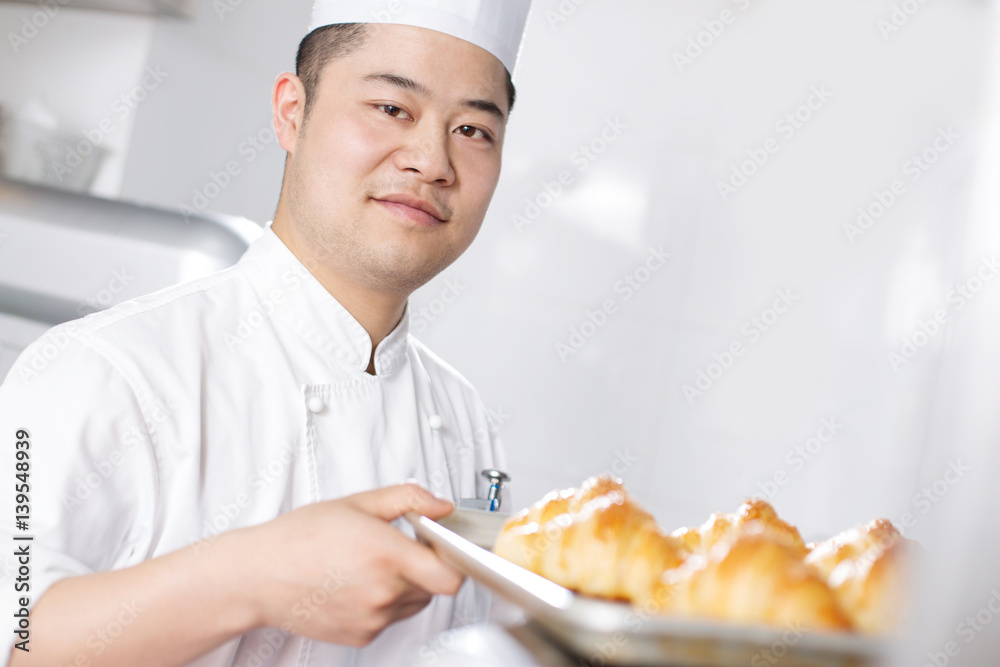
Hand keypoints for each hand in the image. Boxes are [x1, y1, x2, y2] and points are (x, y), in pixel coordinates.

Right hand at [233, 483, 462, 645]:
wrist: (259, 575)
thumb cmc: (300, 537)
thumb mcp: (358, 502)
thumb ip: (409, 499)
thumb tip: (441, 506)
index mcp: (386, 554)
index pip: (451, 576)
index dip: (455, 561)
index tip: (445, 549)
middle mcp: (383, 592)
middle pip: (435, 588)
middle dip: (426, 568)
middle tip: (399, 549)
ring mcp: (372, 618)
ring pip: (415, 604)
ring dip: (407, 586)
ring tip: (372, 566)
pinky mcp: (362, 636)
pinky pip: (391, 619)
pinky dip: (385, 603)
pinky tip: (358, 584)